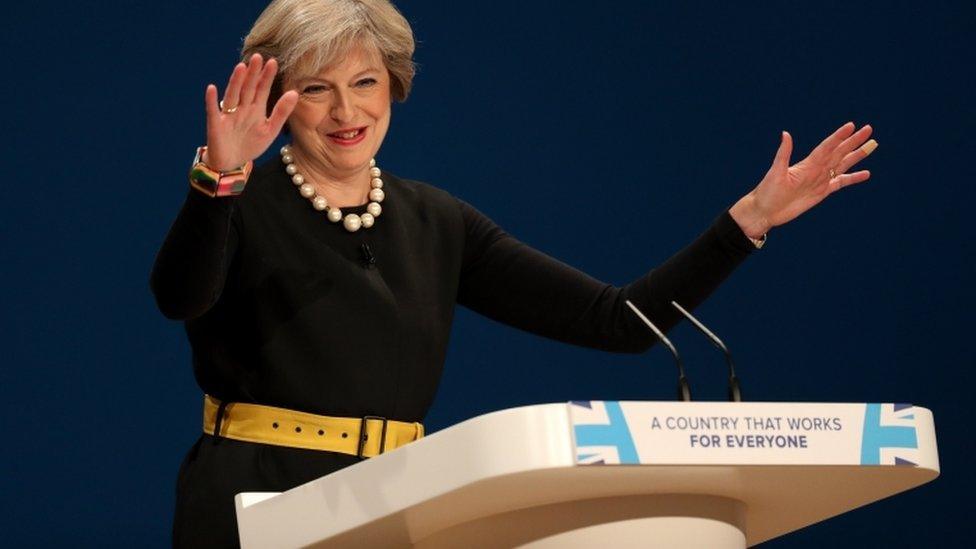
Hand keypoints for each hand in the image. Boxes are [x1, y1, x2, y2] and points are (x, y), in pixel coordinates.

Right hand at [203, 53, 298, 170]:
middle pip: (247, 88)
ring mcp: (228, 115)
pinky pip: (213, 111)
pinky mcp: (216, 125)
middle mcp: (242, 109)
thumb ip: (281, 112)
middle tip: (258, 57)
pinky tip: (212, 88)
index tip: (273, 62)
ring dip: (236, 82)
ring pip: (232, 96)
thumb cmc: (250, 145)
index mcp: (255, 109)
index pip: (262, 89)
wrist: (231, 163)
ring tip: (241, 67)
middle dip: (252, 74)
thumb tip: (295, 92)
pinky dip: (212, 100)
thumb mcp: (270, 130)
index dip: (267, 77)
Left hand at [729, 122, 875, 237]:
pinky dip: (853, 178)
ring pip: (843, 165)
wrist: (765, 211)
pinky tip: (865, 173)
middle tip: (868, 129)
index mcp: (807, 164)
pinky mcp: (821, 192)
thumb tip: (786, 134)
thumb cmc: (767, 191)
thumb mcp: (775, 172)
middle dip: (853, 141)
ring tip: (872, 146)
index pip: (827, 147)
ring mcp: (820, 180)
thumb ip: (783, 154)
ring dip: (857, 155)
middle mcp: (816, 169)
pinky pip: (841, 183)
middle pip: (839, 152)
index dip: (839, 136)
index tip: (851, 126)